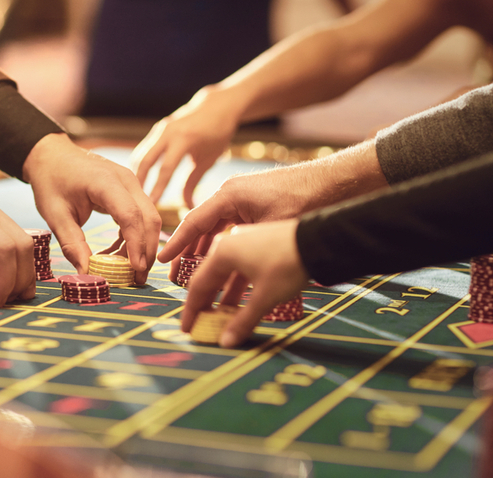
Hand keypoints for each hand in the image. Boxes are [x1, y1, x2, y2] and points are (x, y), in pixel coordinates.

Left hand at [23, 133, 160, 283]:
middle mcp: (125, 180)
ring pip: (149, 218)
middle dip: (147, 250)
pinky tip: (119, 254)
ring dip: (143, 246)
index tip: (136, 270)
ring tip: (130, 272)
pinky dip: (134, 237)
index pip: (130, 215)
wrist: (52, 156)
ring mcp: (131, 183)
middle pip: (148, 218)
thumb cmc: (51, 181)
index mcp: (105, 182)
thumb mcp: (55, 215)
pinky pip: (140, 216)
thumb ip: (72, 244)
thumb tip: (86, 274)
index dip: (136, 245)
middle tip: (138, 279)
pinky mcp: (130, 190)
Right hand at [130, 86, 240, 208]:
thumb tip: (187, 207)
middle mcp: (168, 131)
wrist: (217, 106)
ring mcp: (161, 128)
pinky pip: (143, 149)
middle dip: (140, 182)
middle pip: (145, 160)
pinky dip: (140, 164)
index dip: (158, 188)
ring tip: (135, 193)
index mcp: (184, 139)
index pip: (166, 169)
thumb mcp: (209, 159)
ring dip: (136, 173)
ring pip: (140, 154)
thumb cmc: (217, 134)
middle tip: (137, 201)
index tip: (152, 205)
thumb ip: (194, 182)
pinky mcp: (157, 129)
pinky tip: (139, 179)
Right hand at [158, 167, 306, 282]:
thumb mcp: (269, 229)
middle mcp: (230, 195)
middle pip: (200, 226)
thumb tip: (223, 280)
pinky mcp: (253, 205)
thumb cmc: (302, 201)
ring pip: (214, 228)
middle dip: (187, 251)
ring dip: (204, 250)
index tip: (162, 260)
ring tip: (192, 272)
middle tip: (174, 274)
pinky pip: (229, 227)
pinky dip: (222, 244)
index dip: (176, 244)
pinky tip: (219, 263)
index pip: (194, 222)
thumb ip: (244, 252)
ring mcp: (241, 199)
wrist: (330, 183)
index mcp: (228, 196)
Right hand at [181, 219, 308, 347]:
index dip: (191, 310)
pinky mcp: (257, 242)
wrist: (320, 240)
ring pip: (223, 271)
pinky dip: (234, 284)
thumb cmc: (289, 265)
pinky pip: (237, 266)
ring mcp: (242, 240)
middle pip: (208, 276)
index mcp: (222, 252)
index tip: (187, 328)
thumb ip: (242, 321)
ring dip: (220, 294)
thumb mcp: (265, 297)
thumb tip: (226, 343)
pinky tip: (238, 301)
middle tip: (198, 323)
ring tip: (218, 316)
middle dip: (202, 302)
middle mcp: (228, 242)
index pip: (198, 285)